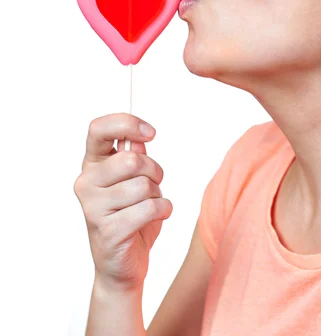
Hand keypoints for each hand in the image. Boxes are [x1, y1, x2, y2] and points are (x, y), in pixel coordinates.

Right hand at [73, 113, 172, 290]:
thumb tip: (139, 137)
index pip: (98, 129)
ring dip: (157, 194)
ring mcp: (93, 208)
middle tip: (155, 182)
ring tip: (150, 205)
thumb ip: (134, 156)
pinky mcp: (108, 230)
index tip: (150, 133)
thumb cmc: (130, 216)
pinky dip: (164, 209)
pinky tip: (158, 216)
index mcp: (92, 164)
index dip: (127, 124)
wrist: (122, 266)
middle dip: (154, 170)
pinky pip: (149, 208)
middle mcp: (86, 183)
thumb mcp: (134, 180)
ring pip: (143, 185)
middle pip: (131, 159)